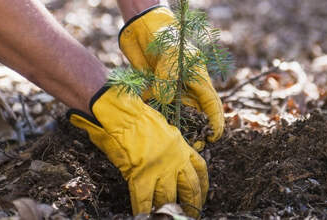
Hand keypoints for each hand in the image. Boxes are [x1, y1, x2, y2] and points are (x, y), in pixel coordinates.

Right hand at [67, 85, 207, 216]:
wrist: (123, 115)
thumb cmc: (137, 117)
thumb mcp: (162, 128)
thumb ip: (168, 146)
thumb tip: (167, 159)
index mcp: (181, 146)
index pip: (200, 169)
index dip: (203, 185)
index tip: (202, 195)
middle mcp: (175, 159)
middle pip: (190, 188)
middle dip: (191, 204)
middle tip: (189, 214)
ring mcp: (160, 169)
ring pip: (169, 197)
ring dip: (168, 209)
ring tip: (167, 216)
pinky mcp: (142, 176)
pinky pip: (145, 200)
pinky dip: (144, 210)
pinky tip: (144, 215)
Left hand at [118, 6, 223, 142]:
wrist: (142, 26)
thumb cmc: (165, 35)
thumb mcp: (169, 54)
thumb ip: (168, 78)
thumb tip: (165, 101)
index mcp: (198, 79)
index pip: (211, 105)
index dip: (215, 122)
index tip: (213, 138)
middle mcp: (186, 87)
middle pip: (195, 115)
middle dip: (194, 133)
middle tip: (190, 148)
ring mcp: (170, 89)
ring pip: (175, 114)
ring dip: (173, 127)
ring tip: (171, 142)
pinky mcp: (153, 89)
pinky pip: (155, 107)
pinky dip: (152, 114)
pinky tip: (149, 123)